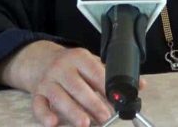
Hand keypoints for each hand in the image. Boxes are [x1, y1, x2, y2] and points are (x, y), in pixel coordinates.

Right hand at [0, 40, 133, 126]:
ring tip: (85, 123)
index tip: (116, 101)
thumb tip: (140, 86)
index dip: (106, 88)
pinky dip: (44, 115)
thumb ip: (112, 74)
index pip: (95, 72)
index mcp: (79, 58)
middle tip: (106, 117)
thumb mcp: (91, 63)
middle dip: (93, 103)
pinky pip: (38, 105)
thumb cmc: (72, 66)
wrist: (41, 61)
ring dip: (73, 111)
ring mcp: (48, 81)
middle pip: (78, 86)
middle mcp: (62, 68)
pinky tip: (53, 123)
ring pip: (60, 97)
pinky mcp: (37, 93)